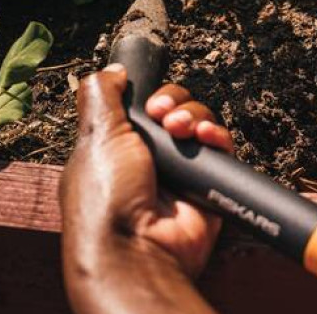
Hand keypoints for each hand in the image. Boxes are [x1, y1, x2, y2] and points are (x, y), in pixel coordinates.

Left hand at [60, 65, 231, 313]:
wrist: (136, 246)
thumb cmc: (106, 198)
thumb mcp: (94, 135)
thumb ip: (102, 96)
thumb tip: (114, 70)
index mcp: (119, 147)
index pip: (145, 107)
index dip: (151, 96)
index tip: (149, 103)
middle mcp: (151, 159)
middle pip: (177, 110)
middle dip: (176, 105)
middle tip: (165, 118)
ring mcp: (181, 173)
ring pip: (201, 125)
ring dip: (196, 118)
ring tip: (184, 132)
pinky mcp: (208, 185)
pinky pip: (222, 149)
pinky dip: (217, 137)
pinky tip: (206, 139)